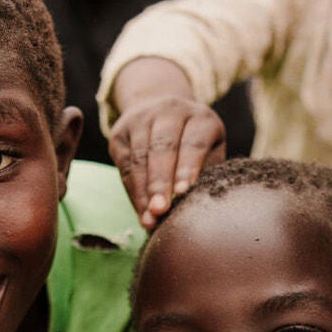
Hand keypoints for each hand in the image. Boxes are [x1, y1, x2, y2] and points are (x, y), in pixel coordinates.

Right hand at [107, 58, 225, 228]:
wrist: (163, 114)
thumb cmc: (196, 146)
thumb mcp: (210, 153)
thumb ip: (206, 175)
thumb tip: (195, 209)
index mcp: (201, 118)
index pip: (193, 143)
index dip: (187, 169)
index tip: (182, 193)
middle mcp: (171, 111)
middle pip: (162, 148)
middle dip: (160, 182)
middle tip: (160, 210)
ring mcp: (142, 118)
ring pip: (139, 156)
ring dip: (142, 191)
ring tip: (148, 219)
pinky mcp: (120, 132)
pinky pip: (124, 164)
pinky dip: (132, 190)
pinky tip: (140, 210)